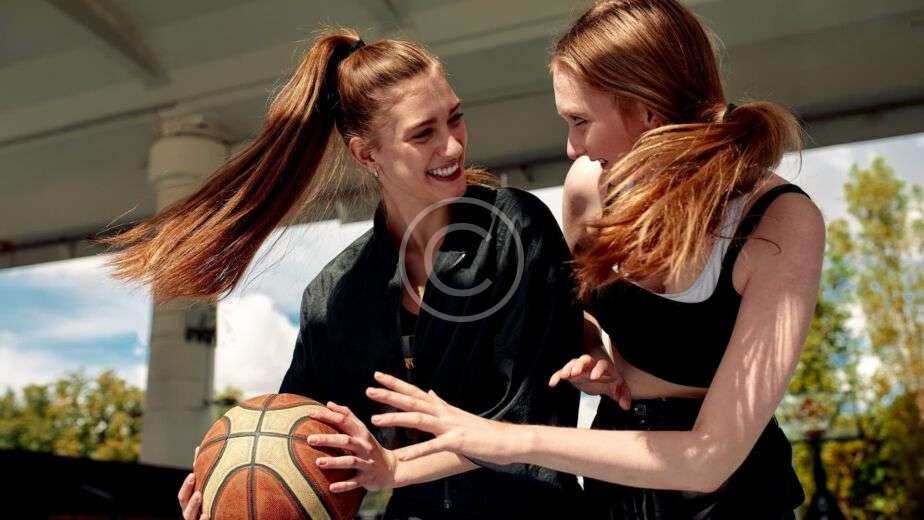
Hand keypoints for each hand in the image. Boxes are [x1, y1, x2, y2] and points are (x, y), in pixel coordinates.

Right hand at [178, 447, 209, 519]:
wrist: (216, 519)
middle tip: (194, 480)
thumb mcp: (204, 488)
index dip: (187, 485)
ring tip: (199, 495)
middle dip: (187, 491)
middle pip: (184, 502)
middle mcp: (190, 513)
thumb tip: (198, 448)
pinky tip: (207, 515)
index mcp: (189, 503)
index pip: (184, 494)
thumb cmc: (208, 503)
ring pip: (189, 515)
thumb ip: (201, 473)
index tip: (193, 474)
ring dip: (193, 505)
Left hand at [306, 401, 396, 492]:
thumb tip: (329, 403)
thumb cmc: (369, 446)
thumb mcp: (362, 430)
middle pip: (346, 440)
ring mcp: (366, 463)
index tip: (310, 413)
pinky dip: (344, 485)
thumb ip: (347, 416)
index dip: (327, 416)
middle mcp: (364, 446)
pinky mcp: (367, 479)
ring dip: (335, 462)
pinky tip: (331, 488)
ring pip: (350, 461)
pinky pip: (355, 483)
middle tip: (310, 439)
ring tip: (318, 462)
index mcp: (361, 433)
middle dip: (328, 439)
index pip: (344, 420)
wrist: (391, 468)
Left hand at [366, 372, 517, 464]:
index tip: (377, 375)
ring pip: (419, 420)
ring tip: (376, 420)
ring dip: (397, 419)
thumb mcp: (458, 414)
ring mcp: (450, 427)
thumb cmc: (482, 430)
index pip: (415, 392)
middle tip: (369, 390)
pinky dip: (418, 451)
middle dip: (390, 395)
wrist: (506, 440)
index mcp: (442, 408)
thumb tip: (430, 392)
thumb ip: (442, 404)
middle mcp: (444, 414)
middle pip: (412, 401)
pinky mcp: (457, 442)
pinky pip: (433, 446)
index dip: (396, 384)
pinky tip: (403, 456)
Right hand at [549, 354, 630, 409]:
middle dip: (579, 365)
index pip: (602, 364)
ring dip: (568, 368)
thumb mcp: (618, 387)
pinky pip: (562, 372)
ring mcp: (580, 368)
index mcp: (604, 367)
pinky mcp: (571, 373)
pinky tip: (552, 383)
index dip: (598, 369)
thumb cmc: (609, 380)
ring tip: (564, 376)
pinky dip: (557, 376)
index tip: (594, 376)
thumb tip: (625, 406)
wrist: (601, 376)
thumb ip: (623, 395)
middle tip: (575, 373)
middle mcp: (591, 365)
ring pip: (573, 363)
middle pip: (585, 359)